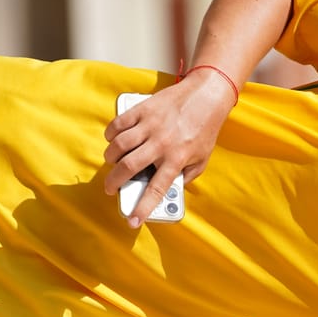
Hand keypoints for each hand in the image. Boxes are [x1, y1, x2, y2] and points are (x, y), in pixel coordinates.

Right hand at [103, 68, 235, 226]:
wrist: (206, 95)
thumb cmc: (205, 129)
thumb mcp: (202, 159)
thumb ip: (186, 176)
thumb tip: (168, 190)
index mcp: (177, 158)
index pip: (156, 189)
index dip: (142, 208)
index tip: (132, 221)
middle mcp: (162, 142)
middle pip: (128, 167)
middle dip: (114, 182)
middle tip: (111, 188)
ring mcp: (151, 124)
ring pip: (119, 145)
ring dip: (111, 158)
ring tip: (112, 162)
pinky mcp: (143, 109)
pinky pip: (119, 123)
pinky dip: (111, 134)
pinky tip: (112, 140)